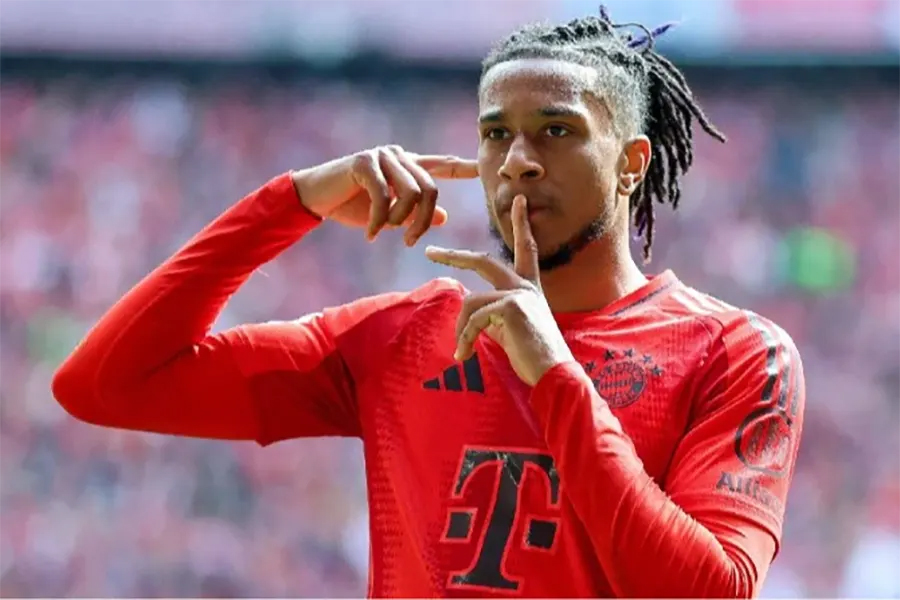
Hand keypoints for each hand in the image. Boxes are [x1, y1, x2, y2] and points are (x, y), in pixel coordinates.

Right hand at [291, 145, 477, 245]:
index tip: (483, 169)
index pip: (441, 166)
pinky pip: (384, 197)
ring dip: (401, 221)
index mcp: (406, 165)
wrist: (315, 197)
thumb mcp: (389, 215)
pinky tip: (372, 236)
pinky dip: (380, 221)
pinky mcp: (364, 162)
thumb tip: (444, 216)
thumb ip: (415, 214)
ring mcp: (381, 156)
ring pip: (411, 192)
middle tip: (410, 242)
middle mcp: (398, 155)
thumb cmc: (351, 205)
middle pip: (430, 189)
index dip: (463, 168)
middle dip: (422, 221)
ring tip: (386, 233)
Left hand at [425, 195, 574, 385]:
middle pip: (484, 260)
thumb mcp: (509, 330)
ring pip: (470, 301)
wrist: (553, 373)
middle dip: (454, 255)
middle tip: (431, 252)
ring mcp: (518, 293)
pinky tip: (465, 355)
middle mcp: (525, 286)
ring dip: (461, 329)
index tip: (520, 199)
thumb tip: (466, 306)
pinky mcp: (511, 306)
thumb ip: (491, 314)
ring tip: (462, 352)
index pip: (526, 249)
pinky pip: (473, 318)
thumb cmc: (533, 358)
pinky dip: (465, 339)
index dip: (521, 224)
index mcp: (529, 288)